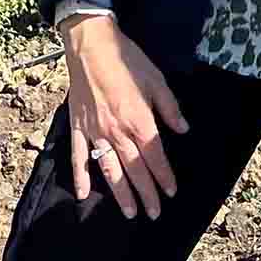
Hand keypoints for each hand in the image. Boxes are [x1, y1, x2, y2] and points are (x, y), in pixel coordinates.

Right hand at [60, 15, 189, 219]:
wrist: (92, 47)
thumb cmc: (128, 61)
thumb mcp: (157, 81)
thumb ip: (170, 108)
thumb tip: (182, 130)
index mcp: (139, 120)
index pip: (154, 156)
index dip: (164, 176)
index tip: (171, 192)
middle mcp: (118, 132)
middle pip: (134, 169)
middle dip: (146, 193)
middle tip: (153, 213)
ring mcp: (95, 132)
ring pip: (109, 169)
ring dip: (120, 193)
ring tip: (129, 212)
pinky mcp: (78, 128)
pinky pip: (78, 157)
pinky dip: (80, 177)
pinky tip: (84, 195)